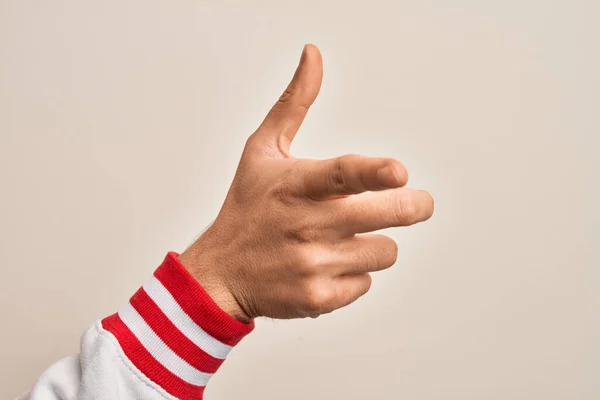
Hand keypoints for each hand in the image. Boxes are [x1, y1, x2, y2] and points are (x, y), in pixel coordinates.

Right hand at [179, 44, 433, 320]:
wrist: (221, 272)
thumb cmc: (247, 206)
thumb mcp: (262, 150)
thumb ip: (294, 104)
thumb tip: (313, 55)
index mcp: (294, 184)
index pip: (339, 175)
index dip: (373, 173)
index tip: (399, 172)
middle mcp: (304, 225)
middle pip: (384, 217)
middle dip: (410, 207)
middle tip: (415, 202)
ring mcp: (311, 265)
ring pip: (384, 251)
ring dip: (372, 242)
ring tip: (341, 238)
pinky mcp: (317, 298)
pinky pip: (366, 283)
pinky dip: (354, 274)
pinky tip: (325, 266)